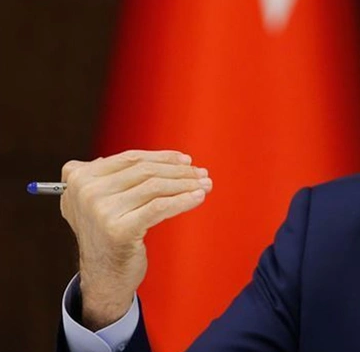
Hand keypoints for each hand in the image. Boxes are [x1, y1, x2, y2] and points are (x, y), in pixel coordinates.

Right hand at [60, 150, 212, 329]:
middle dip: (179, 171)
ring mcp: (101, 211)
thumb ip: (116, 175)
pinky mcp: (119, 230)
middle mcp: (86, 192)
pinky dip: (183, 200)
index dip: (162, 158)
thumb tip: (170, 161)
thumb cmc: (110, 234)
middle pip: (145, 171)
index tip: (186, 161)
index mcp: (79, 178)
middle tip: (201, 173)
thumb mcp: (99, 199)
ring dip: (186, 184)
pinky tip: (198, 198)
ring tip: (205, 185)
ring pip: (155, 187)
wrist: (103, 276)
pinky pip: (160, 207)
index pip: (130, 159)